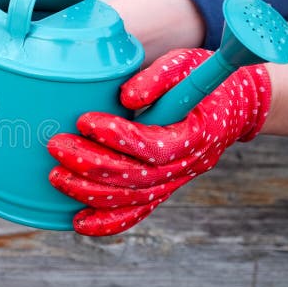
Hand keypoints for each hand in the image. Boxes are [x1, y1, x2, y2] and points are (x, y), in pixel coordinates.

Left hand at [47, 48, 271, 235]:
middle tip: (57, 146)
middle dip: (90, 166)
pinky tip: (78, 222)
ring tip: (56, 176)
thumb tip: (127, 97)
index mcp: (194, 135)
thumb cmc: (201, 78)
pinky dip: (107, 222)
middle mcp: (186, 166)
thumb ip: (158, 77)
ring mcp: (174, 182)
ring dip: (89, 192)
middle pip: (135, 178)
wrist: (231, 106)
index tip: (85, 120)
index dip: (117, 138)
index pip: (153, 147)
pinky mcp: (162, 189)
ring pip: (131, 199)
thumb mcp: (185, 64)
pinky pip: (136, 213)